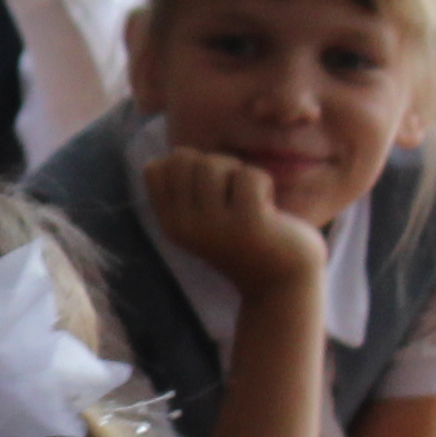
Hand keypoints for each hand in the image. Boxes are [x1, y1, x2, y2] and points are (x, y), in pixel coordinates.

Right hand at [142, 147, 323, 303]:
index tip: (209, 188)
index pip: (154, 169)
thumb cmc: (245, 240)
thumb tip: (175, 153)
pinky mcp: (247, 224)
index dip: (185, 164)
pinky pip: (249, 176)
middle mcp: (185, 227)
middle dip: (212, 164)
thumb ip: (185, 187)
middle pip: (182, 159)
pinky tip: (268, 208)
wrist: (281, 283)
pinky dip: (264, 183)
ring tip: (250, 199)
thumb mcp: (203, 217)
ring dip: (238, 172)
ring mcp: (215, 226)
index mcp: (170, 224)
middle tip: (233, 190)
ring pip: (212, 164)